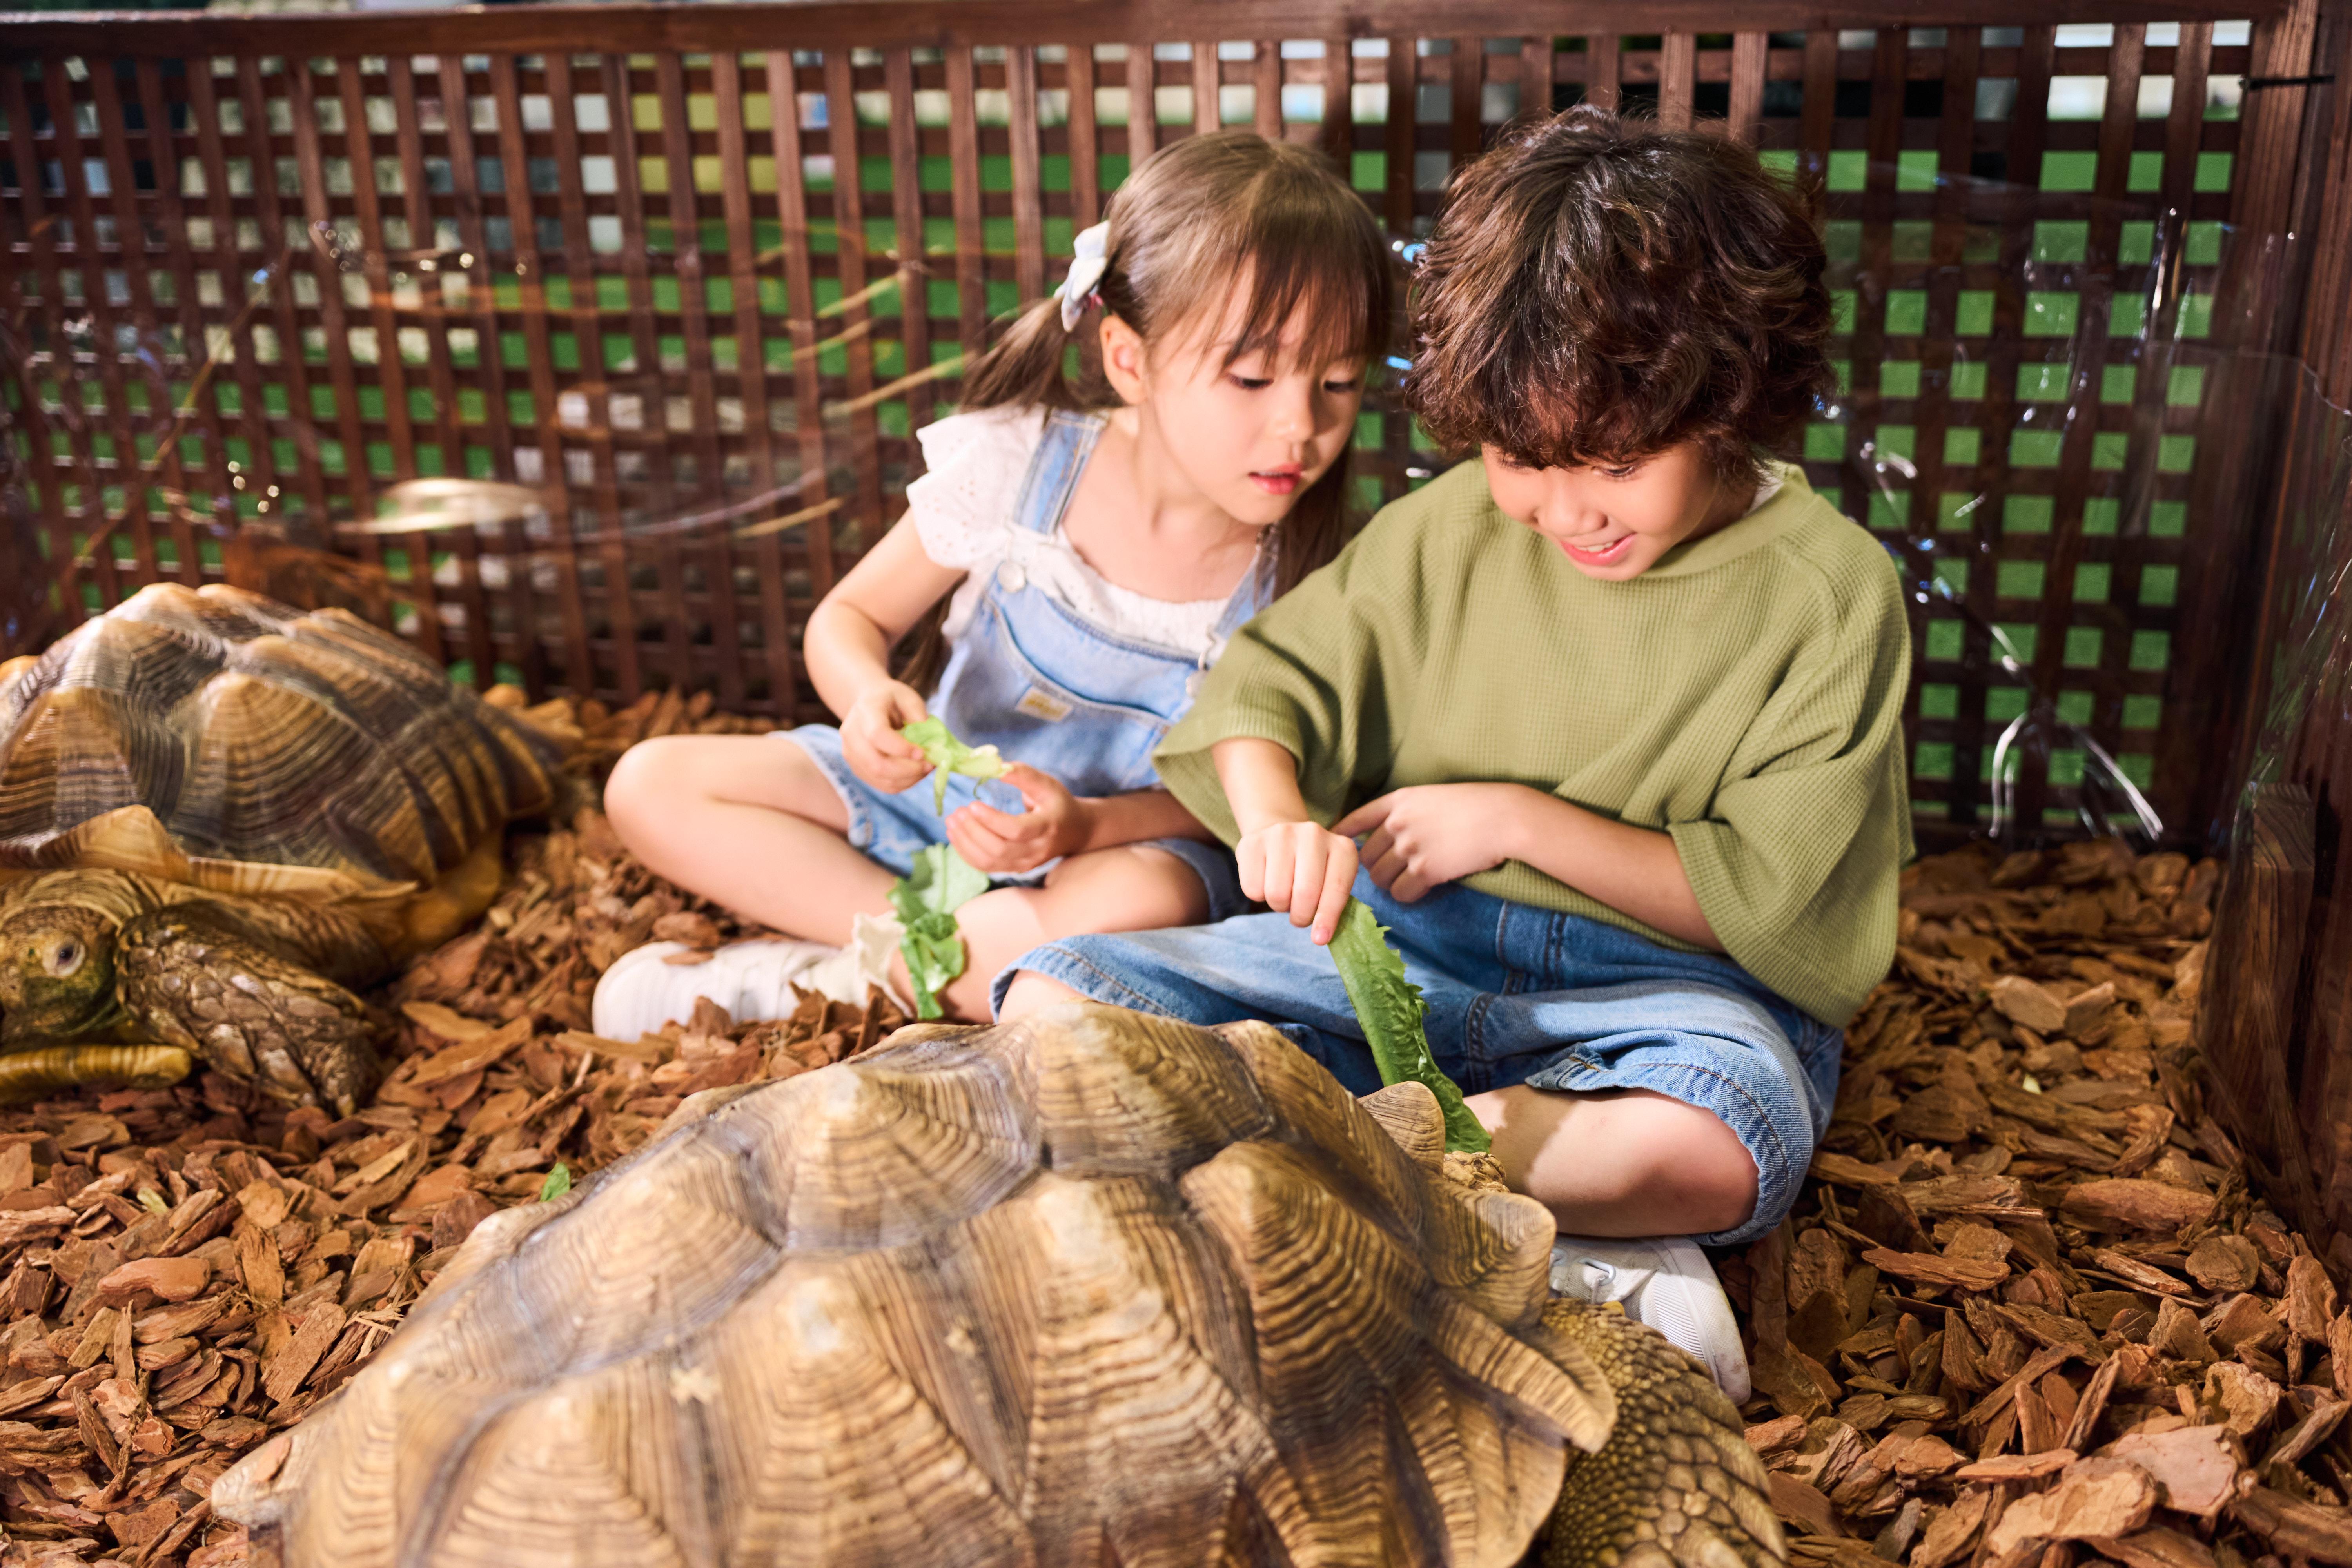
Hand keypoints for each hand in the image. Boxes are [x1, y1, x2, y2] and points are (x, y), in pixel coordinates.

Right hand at [839, 680, 934, 793]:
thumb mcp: (908, 697)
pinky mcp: (857, 768)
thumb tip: (932, 744)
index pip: (878, 736)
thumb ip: (919, 716)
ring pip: (880, 779)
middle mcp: (852, 735)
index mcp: (865, 712)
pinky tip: (914, 772)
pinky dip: (902, 783)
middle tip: (930, 765)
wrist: (865, 704)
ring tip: (925, 768)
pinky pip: (881, 784)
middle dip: (909, 770)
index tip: (923, 752)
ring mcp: (851, 754)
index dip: (902, 749)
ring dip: (909, 779)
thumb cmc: (890, 699)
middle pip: (877, 764)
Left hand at [944, 763, 1092, 874]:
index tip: (972, 804)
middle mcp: (1036, 850)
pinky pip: (986, 867)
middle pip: (999, 849)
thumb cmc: (1057, 803)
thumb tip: (996, 765)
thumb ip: (1023, 774)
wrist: (1074, 831)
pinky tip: (956, 835)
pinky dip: (967, 852)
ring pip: (989, 862)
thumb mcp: (1046, 784)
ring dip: (965, 843)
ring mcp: (1025, 864)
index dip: (991, 820)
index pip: (1016, 830)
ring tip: (951, 822)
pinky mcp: (1014, 869)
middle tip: (957, 812)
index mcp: (1046, 827)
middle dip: (973, 831)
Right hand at [1235, 819, 1357, 943]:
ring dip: (1279, 906)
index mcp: (1342, 847)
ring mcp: (1281, 834)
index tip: (1320, 938)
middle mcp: (1313, 834)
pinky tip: (1266, 881)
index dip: (1327, 917)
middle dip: (1301, 916)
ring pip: (1276, 893)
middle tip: (1299, 916)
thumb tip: (1320, 937)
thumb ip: (1331, 906)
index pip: (1337, 888)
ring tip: (1284, 894)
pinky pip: (1252, 889)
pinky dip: (1259, 896)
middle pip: (1305, 893)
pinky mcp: (1252, 842)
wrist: (1279, 836)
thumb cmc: (1311, 869)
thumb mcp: (1330, 882)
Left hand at [1335, 784, 1530, 902]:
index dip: (1343, 834)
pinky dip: (1409, 895)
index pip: (1357, 819)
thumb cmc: (1476, 806)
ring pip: (1380, 878)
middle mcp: (1398, 823)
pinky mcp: (1425, 870)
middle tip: (1394, 872)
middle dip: (1376, 868)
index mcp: (1399, 801)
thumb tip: (1394, 836)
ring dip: (1391, 884)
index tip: (1337, 843)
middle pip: (1366, 857)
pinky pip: (1401, 893)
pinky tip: (1423, 889)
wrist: (1503, 817)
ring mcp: (1410, 847)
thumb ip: (1410, 813)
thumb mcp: (1434, 797)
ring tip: (1410, 881)